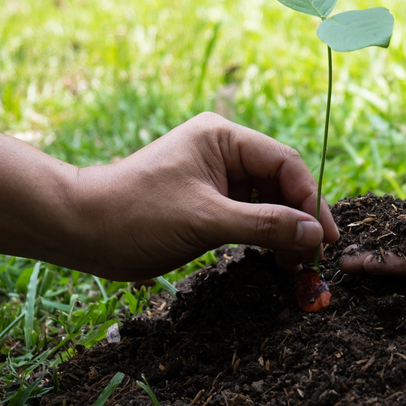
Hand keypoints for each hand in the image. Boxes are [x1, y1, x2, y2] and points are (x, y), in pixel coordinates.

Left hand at [73, 112, 338, 279]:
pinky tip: (274, 261)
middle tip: (314, 258)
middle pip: (281, 183)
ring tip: (295, 266)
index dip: (311, 200)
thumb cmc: (136, 215)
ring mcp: (215, 179)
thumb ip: (265, 225)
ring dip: (284, 232)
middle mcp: (223, 152)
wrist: (80, 230)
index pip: (285, 164)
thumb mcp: (206, 220)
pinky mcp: (207, 204)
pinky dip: (264, 238)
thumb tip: (314, 234)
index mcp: (224, 139)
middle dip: (299, 219)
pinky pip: (249, 217)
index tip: (326, 237)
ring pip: (268, 202)